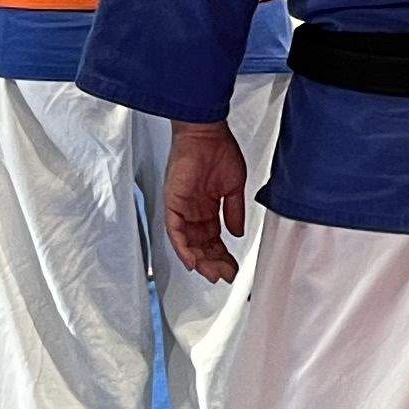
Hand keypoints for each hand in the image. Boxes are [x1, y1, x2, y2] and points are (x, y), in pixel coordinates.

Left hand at [164, 120, 250, 280]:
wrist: (207, 133)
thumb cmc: (220, 150)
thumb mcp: (234, 187)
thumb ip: (234, 211)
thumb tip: (237, 233)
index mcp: (208, 207)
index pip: (214, 239)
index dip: (223, 255)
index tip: (233, 268)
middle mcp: (193, 211)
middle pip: (201, 245)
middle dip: (213, 262)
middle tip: (225, 275)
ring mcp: (182, 208)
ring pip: (188, 243)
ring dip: (200, 260)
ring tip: (212, 273)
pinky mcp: (172, 203)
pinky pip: (174, 231)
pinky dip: (183, 248)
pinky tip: (193, 261)